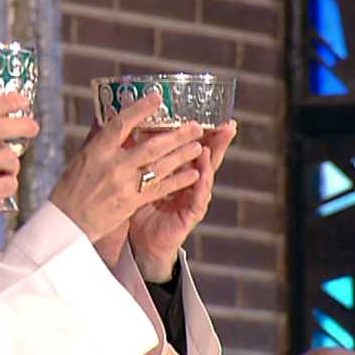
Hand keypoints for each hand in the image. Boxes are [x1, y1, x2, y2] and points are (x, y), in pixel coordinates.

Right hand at [50, 94, 204, 242]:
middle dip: (176, 135)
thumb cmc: (70, 188)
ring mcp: (124, 185)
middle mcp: (113, 165)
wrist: (66, 222)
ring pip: (159, 167)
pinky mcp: (131, 203)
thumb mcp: (81, 158)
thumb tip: (110, 115)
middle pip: (150, 146)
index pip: (122, 123)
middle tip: (195, 126)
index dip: (141, 109)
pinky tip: (193, 174)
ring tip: (198, 146)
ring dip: (181, 155)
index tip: (157, 98)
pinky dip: (178, 180)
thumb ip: (98, 138)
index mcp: (98, 150)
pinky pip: (159, 189)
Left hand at [129, 120, 236, 281]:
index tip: (208, 112)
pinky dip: (202, 183)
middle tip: (227, 124)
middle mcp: (189, 181)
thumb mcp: (138, 176)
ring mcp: (193, 197)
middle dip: (218, 140)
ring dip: (212, 158)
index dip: (201, 129)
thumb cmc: (140, 207)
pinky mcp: (190, 214)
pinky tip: (204, 172)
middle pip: (207, 155)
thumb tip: (127, 128)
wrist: (141, 243)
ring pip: (207, 174)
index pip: (192, 145)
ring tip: (214, 143)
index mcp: (177, 169)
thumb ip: (138, 154)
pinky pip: (199, 197)